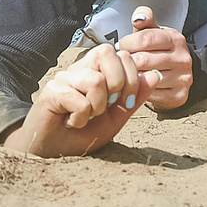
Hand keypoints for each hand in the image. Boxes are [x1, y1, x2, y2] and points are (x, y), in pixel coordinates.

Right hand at [7, 33, 151, 156]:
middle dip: (118, 84)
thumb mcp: (116, 118)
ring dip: (97, 107)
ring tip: (86, 117)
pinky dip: (81, 118)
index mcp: (98, 70)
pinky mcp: (52, 91)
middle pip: (108, 52)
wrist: (53, 153)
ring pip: (96, 80)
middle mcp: (81, 69)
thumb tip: (155, 75)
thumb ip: (134, 98)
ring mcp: (65, 78)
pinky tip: (71, 122)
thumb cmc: (82, 134)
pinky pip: (80, 101)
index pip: (122, 54)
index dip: (132, 78)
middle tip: (106, 107)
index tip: (125, 102)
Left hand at [117, 6, 191, 109]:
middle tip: (120, 62)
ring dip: (132, 76)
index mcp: (175, 39)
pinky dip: (140, 90)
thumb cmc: (160, 51)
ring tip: (127, 73)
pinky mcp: (179, 95)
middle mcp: (182, 58)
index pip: (146, 39)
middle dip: (127, 61)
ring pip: (146, 78)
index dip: (127, 42)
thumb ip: (144, 20)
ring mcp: (182, 78)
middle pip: (144, 60)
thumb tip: (138, 17)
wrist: (178, 74)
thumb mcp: (153, 32)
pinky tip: (136, 86)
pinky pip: (152, 94)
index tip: (120, 46)